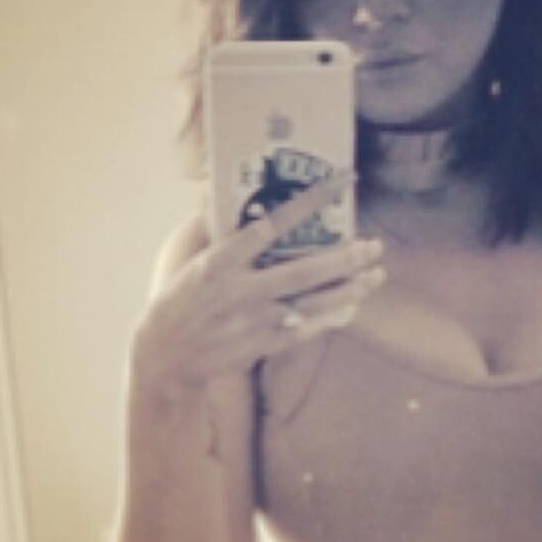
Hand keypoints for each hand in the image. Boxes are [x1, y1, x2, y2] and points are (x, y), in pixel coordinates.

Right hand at [128, 172, 383, 415]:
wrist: (164, 356)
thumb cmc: (174, 297)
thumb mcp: (180, 253)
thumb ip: (204, 221)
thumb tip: (215, 186)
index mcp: (221, 261)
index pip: (270, 225)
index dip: (307, 204)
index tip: (337, 185)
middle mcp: (241, 290)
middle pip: (303, 272)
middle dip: (343, 258)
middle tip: (374, 245)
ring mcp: (255, 321)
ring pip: (312, 304)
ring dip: (349, 289)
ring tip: (377, 274)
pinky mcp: (263, 345)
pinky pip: (307, 331)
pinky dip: (332, 319)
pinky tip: (354, 305)